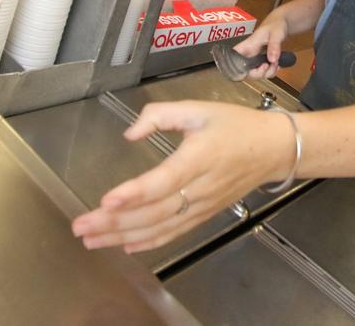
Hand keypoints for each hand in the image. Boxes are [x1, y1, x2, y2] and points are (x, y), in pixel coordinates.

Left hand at [71, 101, 294, 252]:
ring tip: (92, 240)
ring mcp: (203, 205)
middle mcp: (200, 187)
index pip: (163, 181)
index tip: (106, 201)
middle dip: (114, 222)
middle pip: (154, 211)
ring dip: (123, 236)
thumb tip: (130, 133)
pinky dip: (149, 242)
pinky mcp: (204, 214)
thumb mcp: (198, 108)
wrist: (274, 149)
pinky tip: (125, 246)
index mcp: (199, 157)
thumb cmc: (235, 126)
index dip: (134, 193)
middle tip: (81, 227)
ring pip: (160, 226)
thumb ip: (160, 115)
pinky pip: (174, 233)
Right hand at [234, 13, 289, 79]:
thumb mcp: (277, 33)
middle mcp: (249, 53)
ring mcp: (255, 58)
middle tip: (268, 66)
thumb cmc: (276, 24)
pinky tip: (276, 65)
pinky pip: (263, 72)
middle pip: (245, 72)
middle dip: (259, 74)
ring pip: (255, 74)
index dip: (237, 68)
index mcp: (248, 45)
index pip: (234, 57)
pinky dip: (271, 72)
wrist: (281, 22)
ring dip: (268, 73)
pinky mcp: (261, 61)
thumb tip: (271, 60)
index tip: (251, 70)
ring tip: (276, 63)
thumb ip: (274, 45)